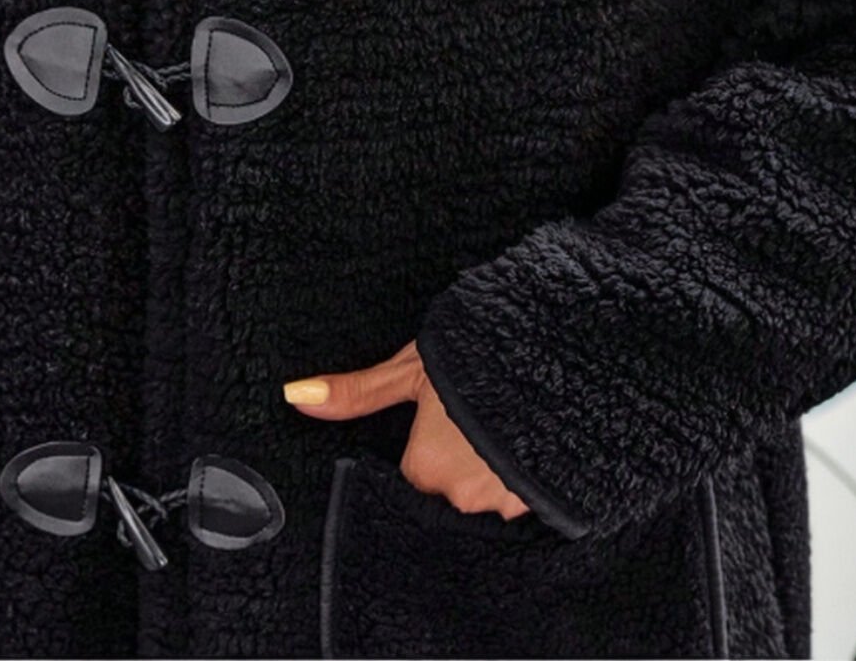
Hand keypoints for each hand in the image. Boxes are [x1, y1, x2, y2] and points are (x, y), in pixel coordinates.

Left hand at [282, 338, 529, 519]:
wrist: (559, 354)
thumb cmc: (480, 357)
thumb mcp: (413, 367)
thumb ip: (357, 392)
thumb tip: (296, 396)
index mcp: (428, 467)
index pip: (414, 473)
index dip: (426, 445)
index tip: (440, 421)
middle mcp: (464, 496)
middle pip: (449, 487)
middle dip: (459, 457)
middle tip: (473, 414)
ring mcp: (508, 502)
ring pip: (486, 491)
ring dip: (492, 464)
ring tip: (504, 420)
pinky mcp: (544, 499)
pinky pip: (520, 494)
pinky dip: (521, 470)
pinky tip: (528, 435)